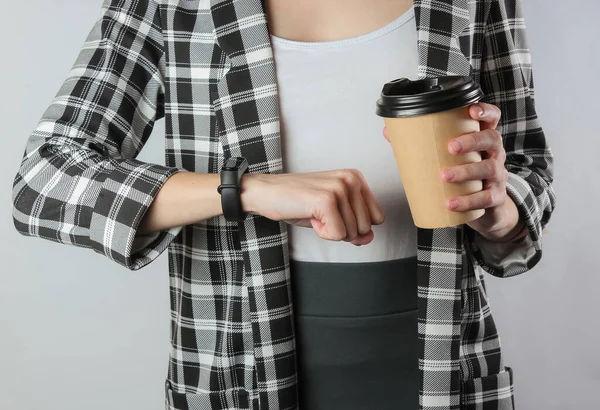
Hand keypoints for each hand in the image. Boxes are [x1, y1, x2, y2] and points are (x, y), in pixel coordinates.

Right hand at [240, 169, 384, 245]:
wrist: (266, 193)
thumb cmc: (298, 202)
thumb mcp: (332, 214)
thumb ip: (355, 226)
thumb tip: (369, 239)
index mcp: (356, 178)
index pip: (377, 218)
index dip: (354, 225)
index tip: (332, 213)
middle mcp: (351, 179)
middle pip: (366, 228)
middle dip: (342, 230)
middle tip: (320, 214)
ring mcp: (339, 188)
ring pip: (352, 233)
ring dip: (329, 230)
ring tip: (313, 213)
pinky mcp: (326, 200)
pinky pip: (337, 235)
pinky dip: (322, 233)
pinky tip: (310, 217)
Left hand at [383, 102, 522, 240]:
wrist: (486, 210)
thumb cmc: (464, 176)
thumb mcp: (448, 159)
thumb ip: (421, 144)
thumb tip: (389, 132)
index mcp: (482, 139)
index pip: (492, 118)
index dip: (486, 111)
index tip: (472, 110)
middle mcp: (494, 153)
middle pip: (491, 139)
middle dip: (471, 141)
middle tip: (450, 147)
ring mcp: (497, 175)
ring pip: (488, 168)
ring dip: (466, 172)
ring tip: (444, 176)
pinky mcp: (495, 197)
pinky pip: (485, 198)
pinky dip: (468, 201)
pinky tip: (451, 204)